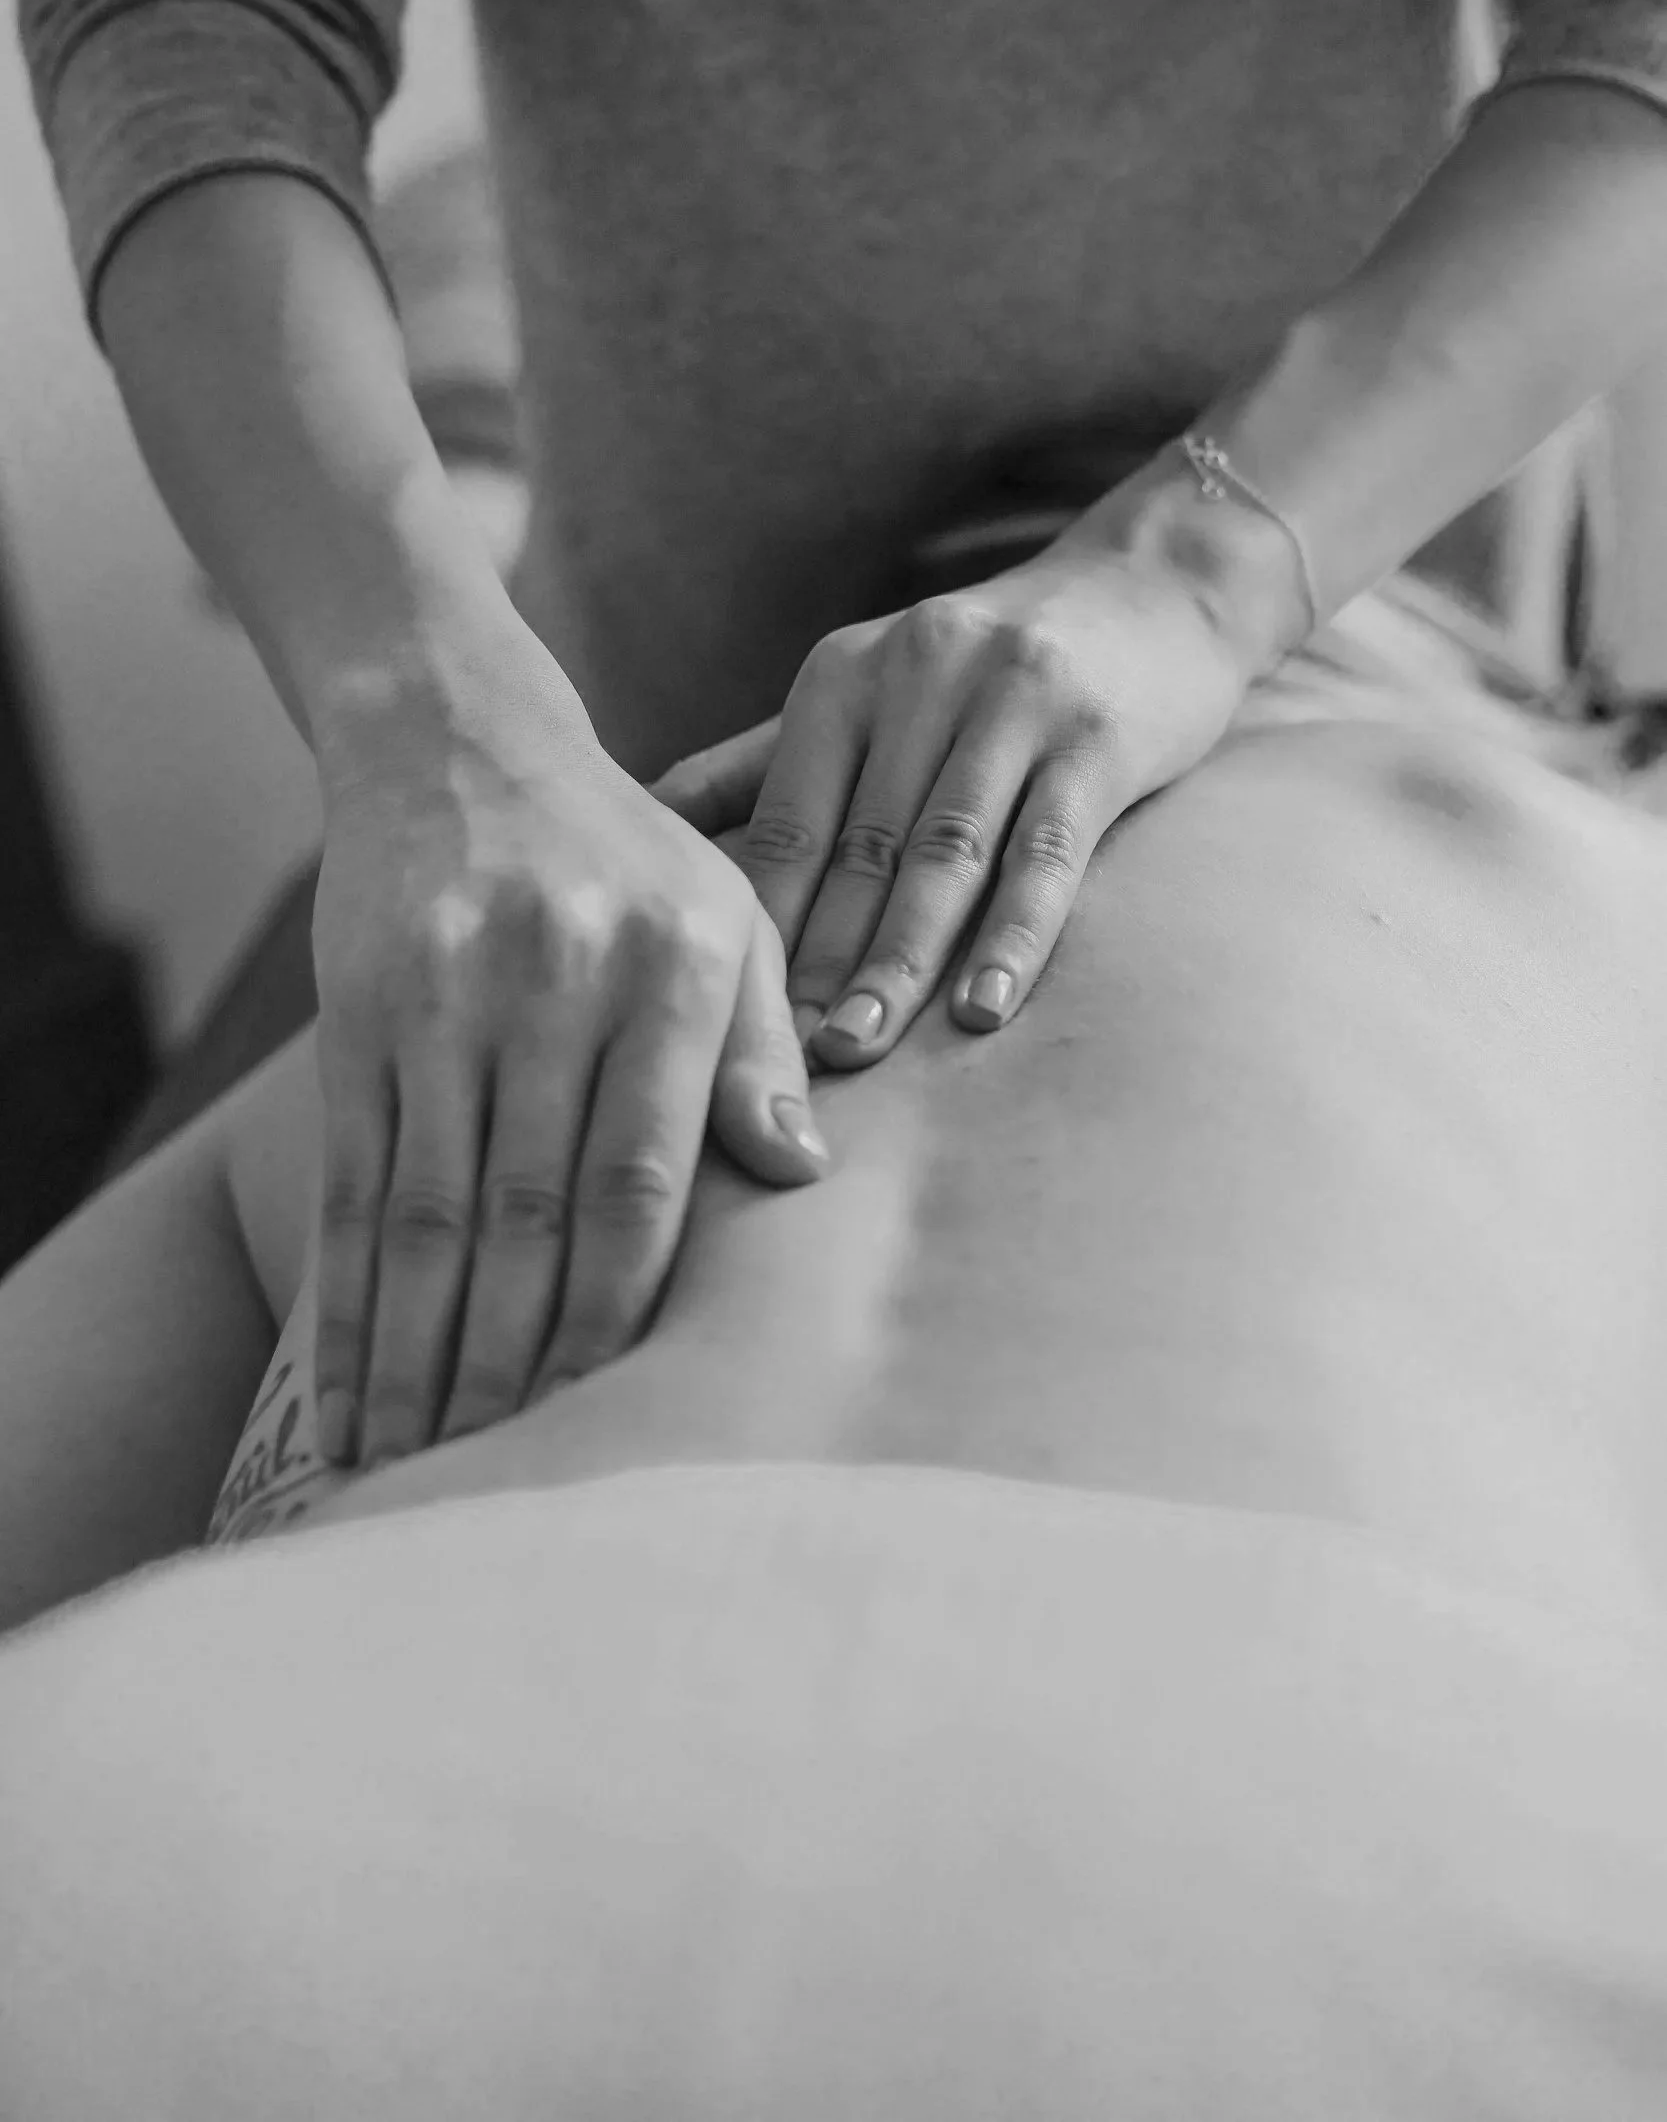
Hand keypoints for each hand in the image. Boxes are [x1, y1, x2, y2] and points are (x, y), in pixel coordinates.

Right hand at [309, 625, 828, 1472]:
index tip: (607, 1426)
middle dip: (512, 1368)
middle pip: (530, 1216)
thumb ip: (762, 1047)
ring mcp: (445, 998)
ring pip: (430, 1216)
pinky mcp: (357, 1013)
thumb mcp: (728, 918)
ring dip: (419, 1360)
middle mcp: (556, 982)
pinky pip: (352, 1183)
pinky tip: (347, 1393)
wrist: (456, 743)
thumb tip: (803, 1174)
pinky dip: (346, 1302)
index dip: (617, 1315)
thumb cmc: (625, 856)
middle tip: (502, 1489)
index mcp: (671, 969)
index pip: (643, 1180)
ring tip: (413, 1474)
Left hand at [651, 542, 1252, 1065]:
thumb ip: (763, 762)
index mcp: (844, 674)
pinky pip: (1048, 852)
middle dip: (816, 962)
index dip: (755, 926)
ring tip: (859, 1048)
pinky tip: (983, 1007)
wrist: (1155, 585)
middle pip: (859, 848)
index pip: (785, 821)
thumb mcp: (868, 687)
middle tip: (778, 1063)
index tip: (721, 1023)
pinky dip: (1014, 935)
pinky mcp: (1098, 736)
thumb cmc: (990, 664)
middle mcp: (919, 675)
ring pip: (944, 854)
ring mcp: (1013, 701)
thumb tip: (639, 821)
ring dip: (899, 960)